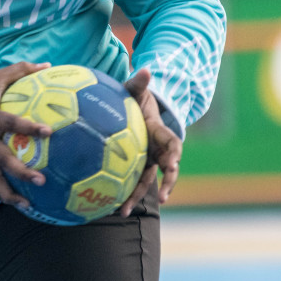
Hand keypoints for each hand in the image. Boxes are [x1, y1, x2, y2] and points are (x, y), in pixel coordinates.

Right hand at [0, 62, 52, 210]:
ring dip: (8, 191)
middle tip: (41, 180)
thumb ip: (20, 71)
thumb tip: (48, 65)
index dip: (28, 127)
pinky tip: (10, 202)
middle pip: (0, 157)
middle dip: (20, 171)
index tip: (48, 133)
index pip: (9, 122)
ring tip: (27, 204)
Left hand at [118, 68, 181, 215]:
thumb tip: (144, 68)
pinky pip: (130, 181)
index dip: (174, 156)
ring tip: (123, 211)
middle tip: (163, 198)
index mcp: (161, 133)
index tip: (172, 165)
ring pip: (146, 182)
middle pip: (167, 171)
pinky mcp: (135, 167)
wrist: (135, 111)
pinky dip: (121, 193)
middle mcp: (158, 151)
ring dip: (136, 197)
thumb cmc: (137, 99)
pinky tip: (105, 205)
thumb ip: (139, 82)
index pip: (174, 146)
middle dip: (167, 185)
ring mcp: (148, 161)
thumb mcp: (137, 90)